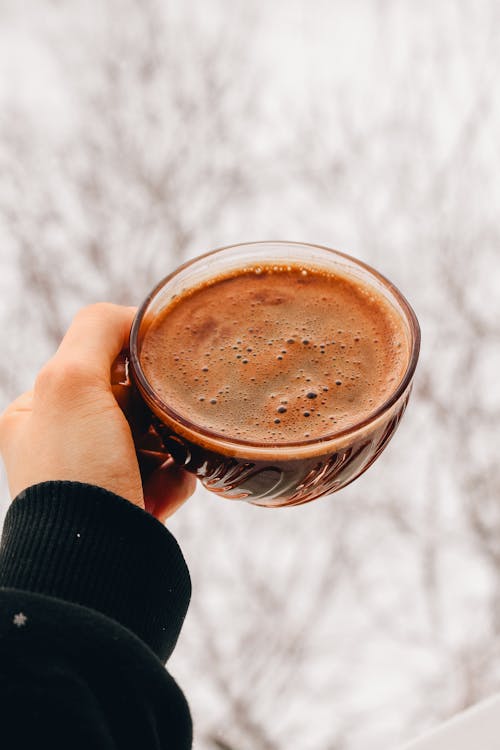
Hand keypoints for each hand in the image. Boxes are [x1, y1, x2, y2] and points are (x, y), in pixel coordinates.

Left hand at [0, 303, 195, 521]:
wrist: (94, 566)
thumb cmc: (74, 473)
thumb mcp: (70, 382)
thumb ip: (97, 330)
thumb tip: (136, 316)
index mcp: (36, 411)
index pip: (93, 361)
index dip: (130, 360)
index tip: (155, 370)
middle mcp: (62, 442)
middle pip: (131, 399)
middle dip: (155, 409)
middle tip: (163, 421)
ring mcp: (97, 476)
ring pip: (156, 435)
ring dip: (171, 445)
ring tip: (168, 464)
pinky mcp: (129, 504)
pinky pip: (168, 472)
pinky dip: (176, 479)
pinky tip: (165, 493)